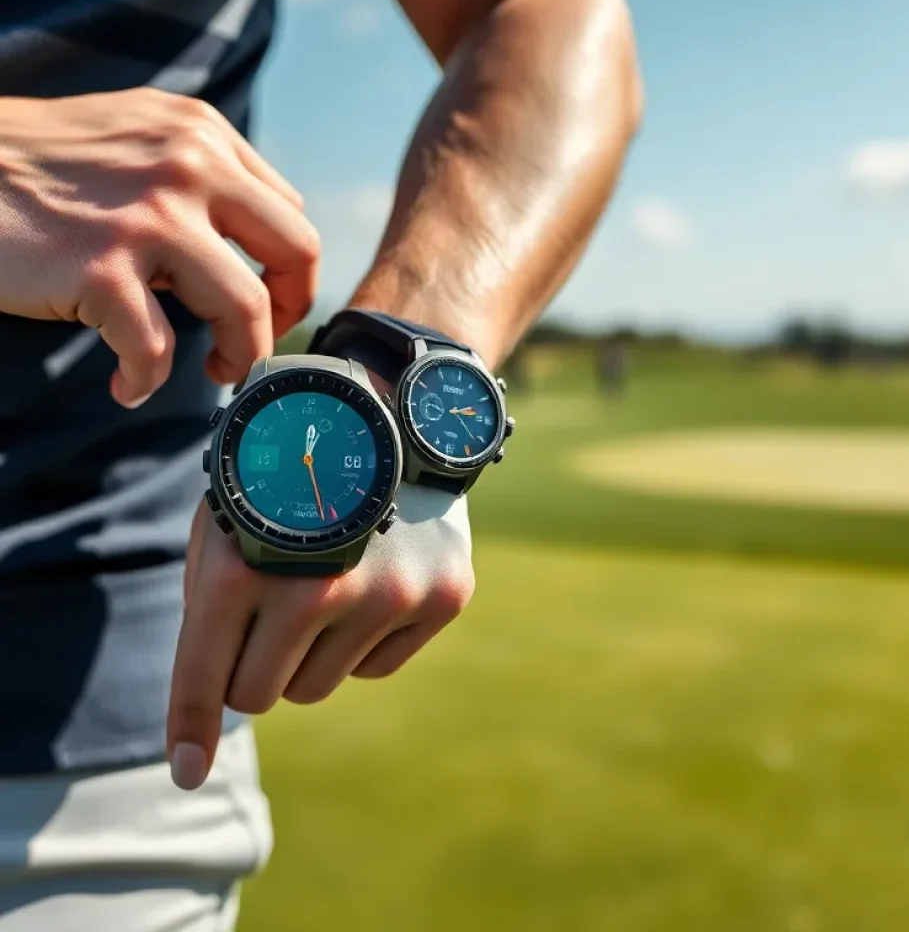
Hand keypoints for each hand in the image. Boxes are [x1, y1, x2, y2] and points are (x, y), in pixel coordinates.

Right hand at [0, 89, 319, 405]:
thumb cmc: (37, 164)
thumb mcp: (136, 137)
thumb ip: (196, 175)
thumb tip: (247, 248)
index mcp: (203, 135)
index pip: (288, 214)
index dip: (287, 273)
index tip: (266, 303)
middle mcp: (190, 166)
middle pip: (296, 253)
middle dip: (289, 312)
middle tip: (256, 343)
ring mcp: (148, 217)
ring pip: (245, 308)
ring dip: (240, 355)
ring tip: (216, 371)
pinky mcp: (99, 268)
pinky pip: (154, 349)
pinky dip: (145, 379)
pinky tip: (126, 385)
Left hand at [167, 484, 473, 789]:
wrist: (390, 417)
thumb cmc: (290, 476)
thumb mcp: (229, 518)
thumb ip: (208, 606)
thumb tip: (210, 710)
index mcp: (248, 565)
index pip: (207, 675)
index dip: (189, 729)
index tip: (186, 770)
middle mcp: (320, 588)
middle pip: (261, 694)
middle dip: (250, 671)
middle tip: (265, 617)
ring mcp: (390, 594)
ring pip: (317, 688)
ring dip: (306, 655)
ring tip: (321, 585)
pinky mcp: (442, 597)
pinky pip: (375, 668)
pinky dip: (360, 642)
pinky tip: (368, 582)